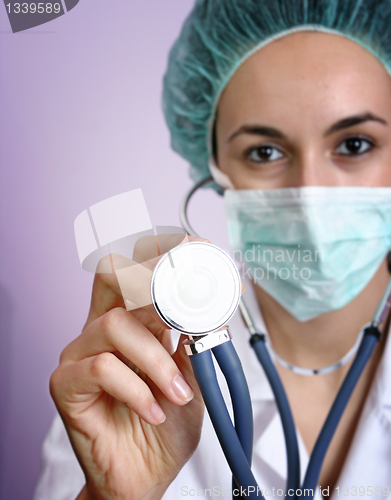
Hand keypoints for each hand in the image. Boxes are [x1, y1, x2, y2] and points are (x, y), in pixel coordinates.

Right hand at [50, 235, 206, 499]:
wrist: (146, 477)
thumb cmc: (167, 423)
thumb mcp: (193, 372)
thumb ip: (197, 334)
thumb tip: (214, 297)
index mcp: (133, 320)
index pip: (139, 268)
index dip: (166, 253)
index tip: (201, 249)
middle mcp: (102, 328)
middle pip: (113, 274)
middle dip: (152, 277)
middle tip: (184, 299)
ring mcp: (81, 353)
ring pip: (115, 325)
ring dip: (157, 360)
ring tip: (179, 393)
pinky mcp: (67, 384)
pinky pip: (102, 368)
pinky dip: (137, 389)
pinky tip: (152, 411)